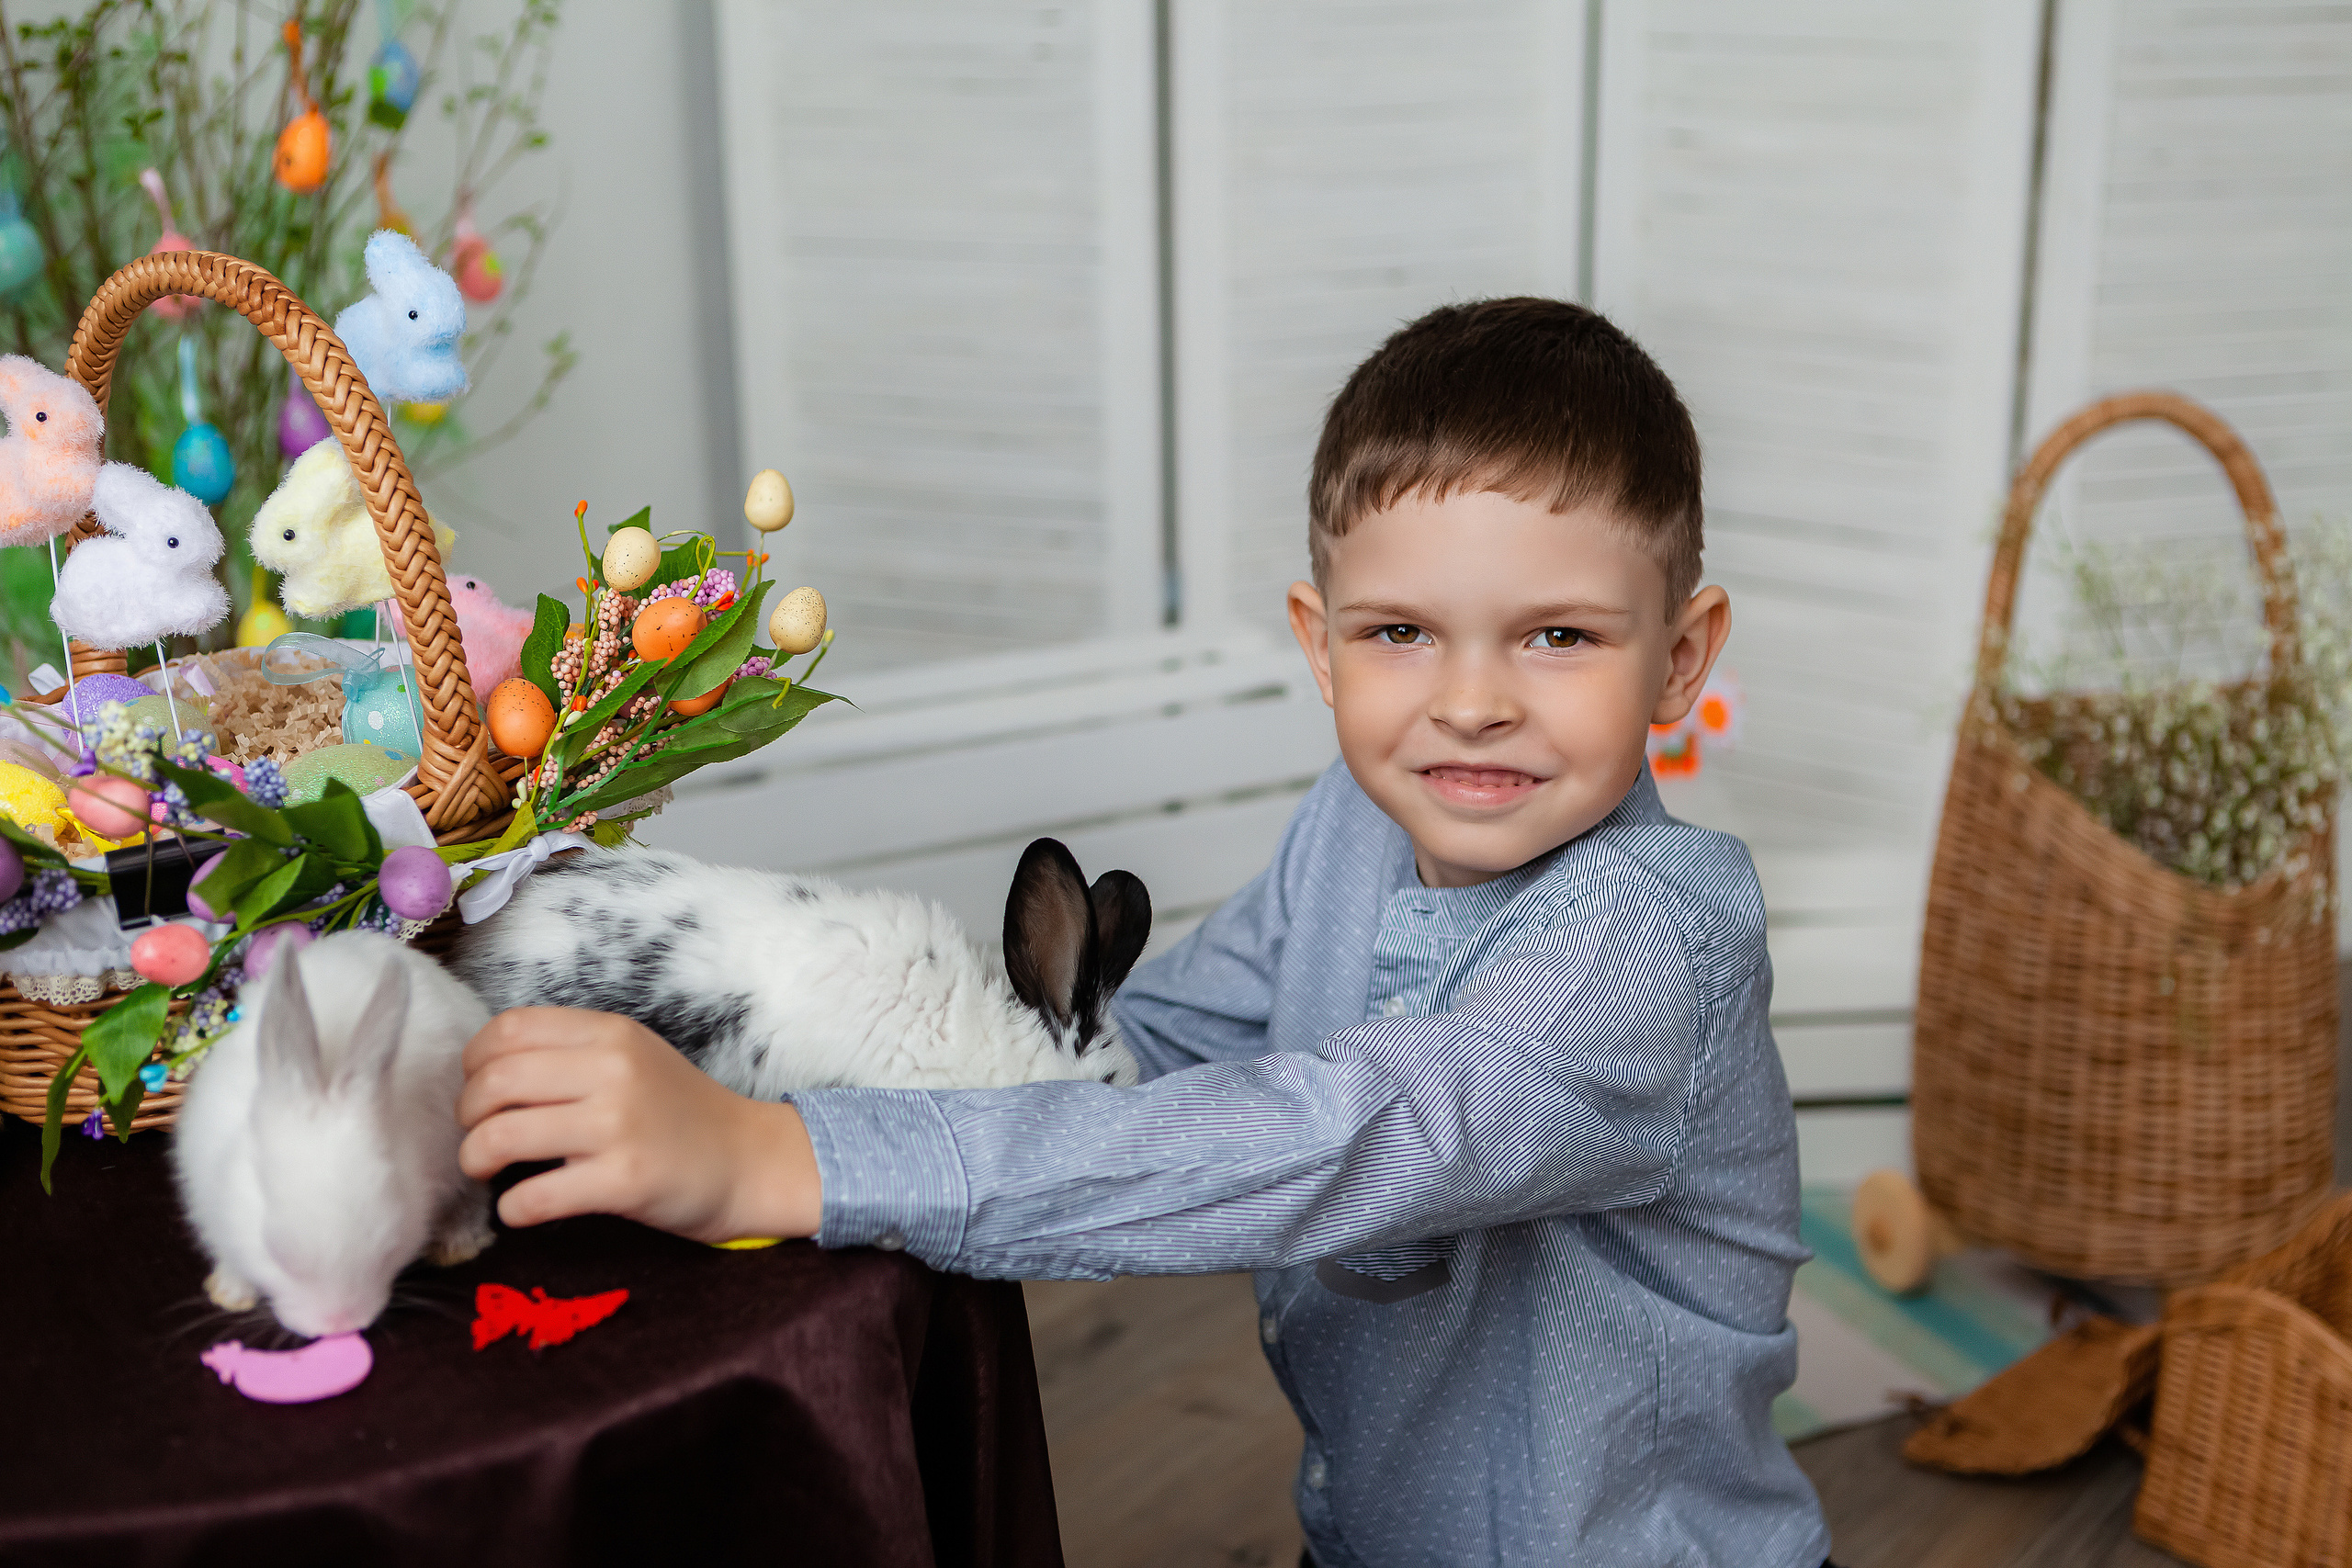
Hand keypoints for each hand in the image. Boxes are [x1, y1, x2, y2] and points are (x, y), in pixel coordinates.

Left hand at [456, 1007, 821, 1242]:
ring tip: (487, 1170)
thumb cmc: (677, 1111)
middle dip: (467, 1114)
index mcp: (611, 1033)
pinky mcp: (625, 1181)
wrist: (746, 1160)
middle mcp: (613, 1071)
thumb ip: (570, 1052)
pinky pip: (534, 1197)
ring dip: (476, 1160)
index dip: (474, 1061)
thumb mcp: (632, 1057)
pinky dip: (512, 1208)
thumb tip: (484, 1071)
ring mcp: (619, 1126)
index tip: (479, 1088)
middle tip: (479, 1135)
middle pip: (495, 1081)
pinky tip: (520, 1208)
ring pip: (502, 1137)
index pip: (509, 1028)